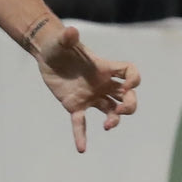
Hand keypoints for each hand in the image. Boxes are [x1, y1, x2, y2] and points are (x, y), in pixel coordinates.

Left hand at [33, 23, 139, 152]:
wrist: (47, 55)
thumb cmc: (59, 45)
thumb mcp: (62, 40)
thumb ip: (68, 37)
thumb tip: (71, 32)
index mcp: (103, 68)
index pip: (129, 73)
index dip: (134, 80)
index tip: (127, 86)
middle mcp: (101, 84)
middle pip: (127, 97)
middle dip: (130, 106)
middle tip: (119, 110)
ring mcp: (90, 96)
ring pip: (111, 112)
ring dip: (114, 120)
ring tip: (107, 126)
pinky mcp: (75, 105)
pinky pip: (81, 123)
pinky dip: (81, 135)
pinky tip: (81, 149)